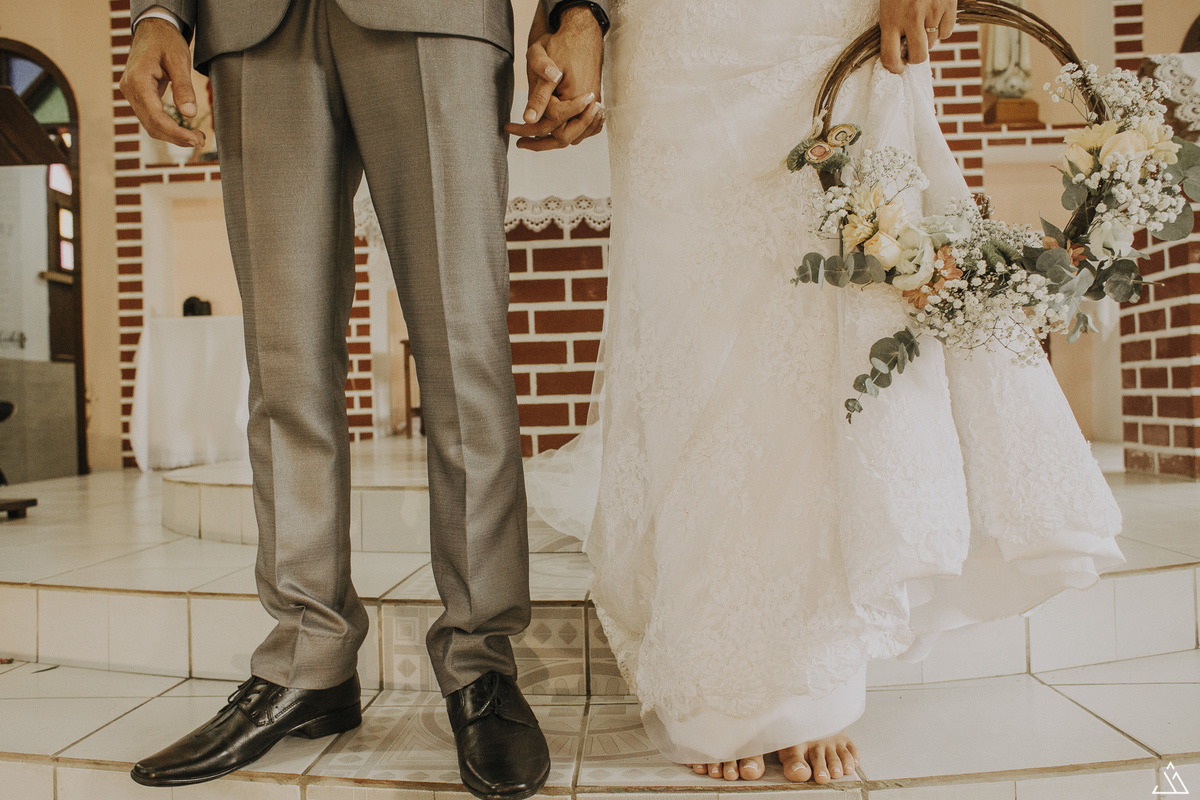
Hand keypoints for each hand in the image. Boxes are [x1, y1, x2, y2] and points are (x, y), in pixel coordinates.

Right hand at [119, 17, 204, 146]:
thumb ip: (183, 86)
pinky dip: (167, 127)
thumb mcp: (179, 60)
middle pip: (151, 124)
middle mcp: (129, 89)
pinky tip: (184, 130)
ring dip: (172, 135)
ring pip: (149, 124)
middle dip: (176, 137)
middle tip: (201, 141)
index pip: (156, 116)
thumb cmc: (166, 41)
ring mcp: (131, 93)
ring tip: (197, 137)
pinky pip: (150, 117)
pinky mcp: (137, 96)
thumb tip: (189, 113)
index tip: (197, 139)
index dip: (176, 132)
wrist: (152, 30)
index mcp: (138, 80)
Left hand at [504, 5, 604, 150]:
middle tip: (519, 143)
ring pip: (575, 137)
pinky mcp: (595, 105)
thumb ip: (538, 92)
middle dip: (540, 143)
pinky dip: (569, 135)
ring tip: (532, 140)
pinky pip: (585, 130)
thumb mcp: (542, 61)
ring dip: (553, 142)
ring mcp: (594, 106)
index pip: (551, 123)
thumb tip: (530, 118)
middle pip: (564, 138)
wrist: (584, 33)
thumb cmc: (561, 43)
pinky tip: (553, 134)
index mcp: (576, 96)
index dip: (527, 128)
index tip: (509, 128)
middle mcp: (588, 105)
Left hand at [879, 0, 955, 73]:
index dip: (895, 68)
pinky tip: (934, 18)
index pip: (891, 57)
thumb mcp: (887, 5)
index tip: (898, 67)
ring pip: (933, 43)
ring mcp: (932, 11)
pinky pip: (946, 32)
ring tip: (922, 24)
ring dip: (928, 40)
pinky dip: (942, 29)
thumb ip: (891, 26)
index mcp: (891, 18)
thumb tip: (898, 52)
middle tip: (912, 48)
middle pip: (918, 56)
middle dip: (915, 57)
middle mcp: (912, 17)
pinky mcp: (948, 5)